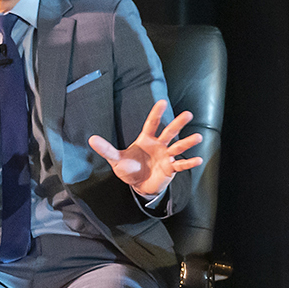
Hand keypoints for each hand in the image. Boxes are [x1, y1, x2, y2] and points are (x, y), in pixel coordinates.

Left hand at [88, 100, 203, 198]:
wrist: (138, 185)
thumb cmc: (129, 169)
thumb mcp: (116, 159)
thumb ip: (106, 149)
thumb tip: (90, 139)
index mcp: (146, 140)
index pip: (152, 124)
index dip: (156, 114)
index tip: (162, 102)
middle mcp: (158, 145)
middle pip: (169, 132)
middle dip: (178, 124)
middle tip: (188, 114)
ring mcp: (166, 156)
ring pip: (178, 147)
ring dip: (188, 143)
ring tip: (198, 137)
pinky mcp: (170, 169)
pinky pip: (181, 165)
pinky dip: (189, 163)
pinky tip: (198, 160)